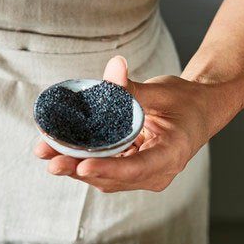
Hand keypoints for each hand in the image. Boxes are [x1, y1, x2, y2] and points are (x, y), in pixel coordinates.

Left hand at [34, 56, 217, 192]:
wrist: (199, 112)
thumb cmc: (186, 101)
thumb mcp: (162, 91)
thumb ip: (134, 87)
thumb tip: (114, 67)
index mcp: (171, 155)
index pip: (137, 168)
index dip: (108, 169)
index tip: (82, 166)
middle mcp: (156, 173)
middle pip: (112, 177)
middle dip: (77, 167)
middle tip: (48, 158)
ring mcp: (142, 176)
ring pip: (103, 177)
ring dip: (72, 164)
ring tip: (43, 151)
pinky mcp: (129, 172)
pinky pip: (102, 168)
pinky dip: (80, 158)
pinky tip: (55, 147)